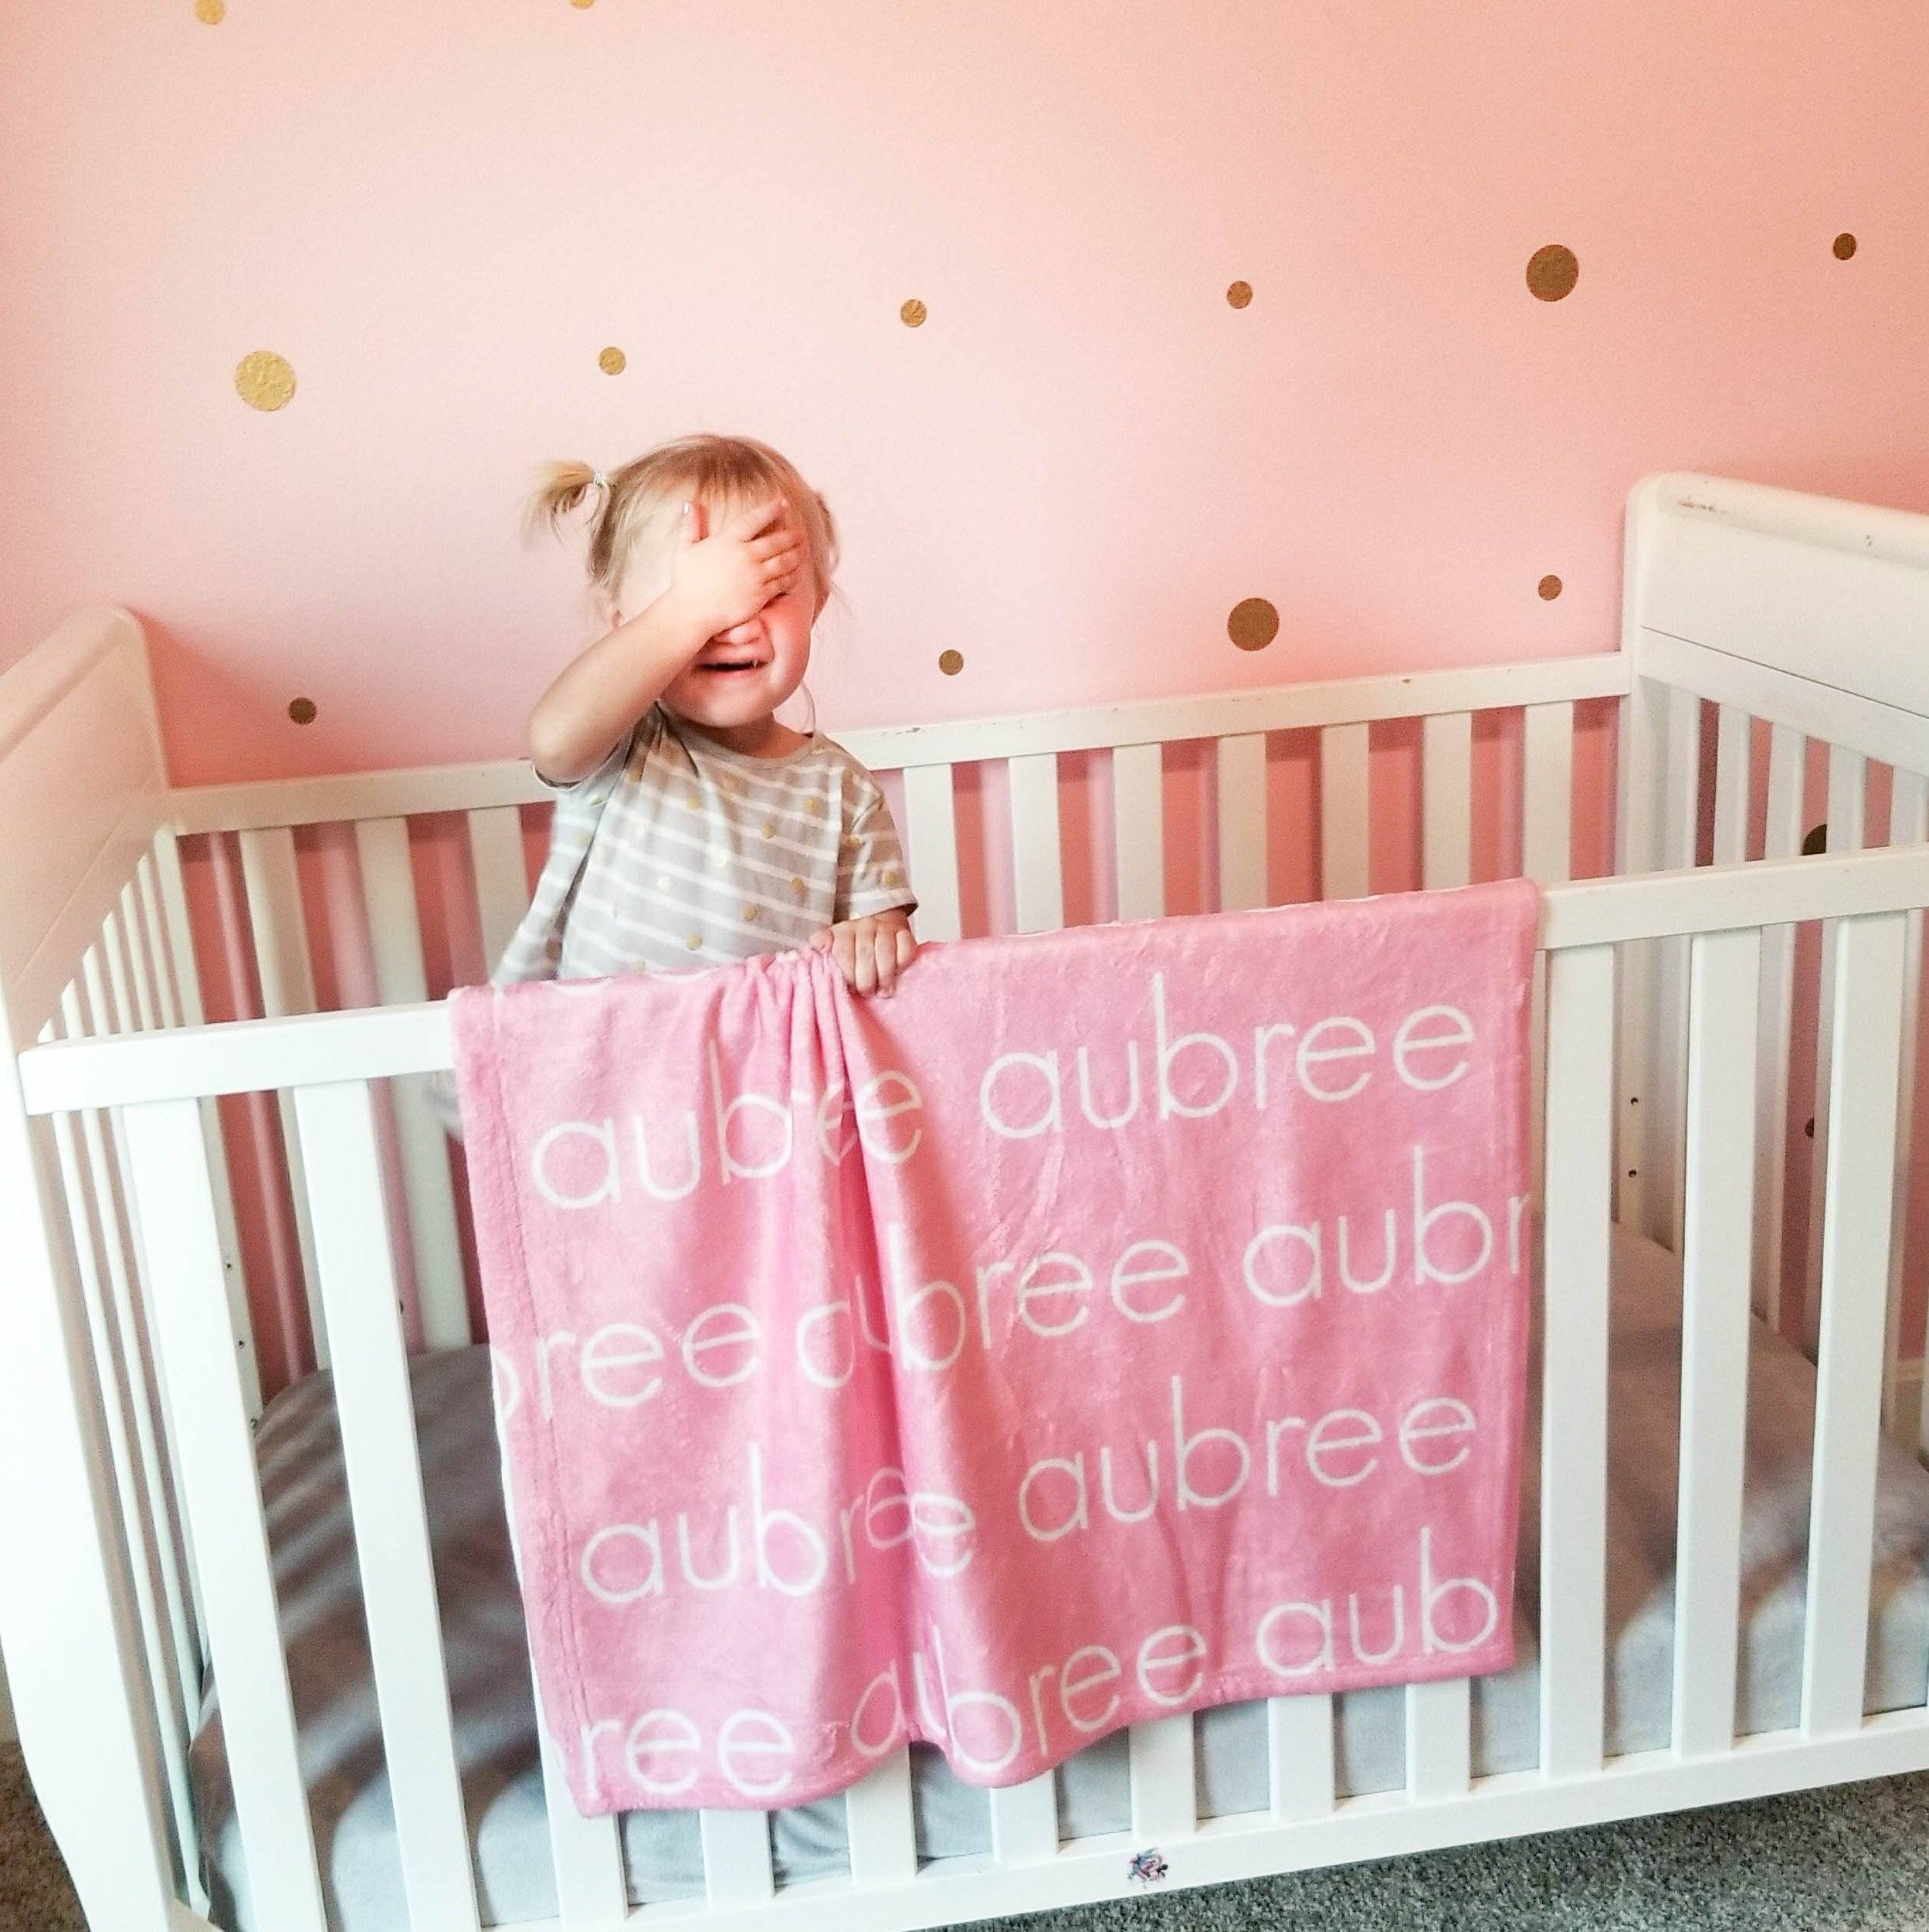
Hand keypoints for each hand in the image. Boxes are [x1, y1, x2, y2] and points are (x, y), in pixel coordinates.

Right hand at [667, 497, 807, 638]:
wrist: (692, 613)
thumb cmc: (685, 582)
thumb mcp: (685, 549)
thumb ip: (691, 524)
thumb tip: (690, 503)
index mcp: (728, 541)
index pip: (754, 519)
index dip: (771, 509)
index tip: (782, 503)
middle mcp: (745, 555)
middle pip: (776, 541)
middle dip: (791, 535)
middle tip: (800, 533)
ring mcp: (755, 575)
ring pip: (783, 561)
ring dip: (796, 554)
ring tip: (803, 550)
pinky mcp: (760, 595)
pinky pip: (782, 583)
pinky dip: (791, 577)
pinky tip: (796, 574)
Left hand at [810, 912, 917, 995]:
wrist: (880, 928)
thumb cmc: (853, 949)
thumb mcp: (832, 949)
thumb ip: (820, 952)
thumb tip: (810, 955)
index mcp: (843, 931)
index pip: (842, 951)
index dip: (846, 974)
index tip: (849, 988)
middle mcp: (864, 925)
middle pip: (864, 954)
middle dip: (865, 979)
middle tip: (866, 993)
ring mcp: (885, 928)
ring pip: (885, 952)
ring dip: (884, 976)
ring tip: (882, 991)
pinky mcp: (904, 933)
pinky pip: (905, 948)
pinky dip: (902, 963)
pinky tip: (897, 974)